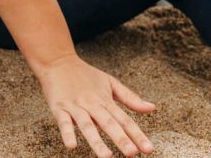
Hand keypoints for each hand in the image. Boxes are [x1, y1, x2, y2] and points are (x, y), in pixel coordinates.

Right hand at [39, 55, 154, 157]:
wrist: (58, 61)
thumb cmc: (86, 74)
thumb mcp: (110, 82)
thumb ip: (130, 98)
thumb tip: (152, 108)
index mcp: (105, 100)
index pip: (124, 120)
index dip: (136, 134)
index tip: (148, 149)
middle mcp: (92, 104)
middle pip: (108, 123)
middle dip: (120, 139)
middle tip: (132, 153)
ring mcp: (75, 106)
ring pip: (87, 125)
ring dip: (96, 141)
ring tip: (106, 156)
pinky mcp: (59, 107)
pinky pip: (63, 122)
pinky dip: (67, 133)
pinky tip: (71, 145)